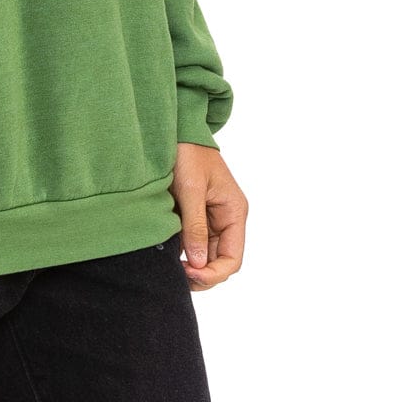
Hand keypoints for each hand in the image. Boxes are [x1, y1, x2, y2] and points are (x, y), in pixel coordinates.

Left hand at [169, 141, 247, 291]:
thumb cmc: (187, 152)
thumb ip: (195, 227)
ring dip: (191, 263)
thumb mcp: (190, 189)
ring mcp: (212, 217)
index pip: (232, 259)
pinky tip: (167, 249)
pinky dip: (183, 250)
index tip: (188, 273)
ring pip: (205, 254)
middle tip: (175, 273)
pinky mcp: (196, 213)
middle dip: (201, 272)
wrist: (177, 128)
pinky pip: (194, 240)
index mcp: (234, 212)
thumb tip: (197, 263)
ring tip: (169, 263)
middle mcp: (227, 218)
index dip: (212, 274)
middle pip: (219, 261)